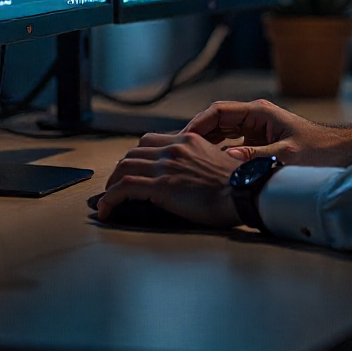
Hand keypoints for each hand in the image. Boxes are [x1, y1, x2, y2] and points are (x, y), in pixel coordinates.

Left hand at [99, 132, 242, 227]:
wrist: (245, 190)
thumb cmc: (237, 183)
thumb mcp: (216, 161)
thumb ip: (198, 160)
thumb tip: (188, 173)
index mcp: (188, 140)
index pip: (151, 140)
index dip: (136, 155)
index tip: (132, 169)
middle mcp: (175, 148)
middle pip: (134, 151)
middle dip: (121, 168)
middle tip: (117, 185)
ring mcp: (166, 165)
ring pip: (124, 166)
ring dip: (112, 183)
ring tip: (108, 198)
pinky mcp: (161, 186)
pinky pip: (124, 188)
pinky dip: (110, 198)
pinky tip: (106, 210)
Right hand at [183, 98, 351, 166]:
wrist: (338, 153)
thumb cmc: (317, 151)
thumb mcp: (286, 155)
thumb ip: (256, 155)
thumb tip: (227, 155)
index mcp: (259, 112)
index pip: (218, 111)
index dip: (197, 124)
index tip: (181, 140)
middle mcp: (254, 116)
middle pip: (215, 120)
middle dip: (195, 135)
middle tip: (174, 152)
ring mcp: (255, 128)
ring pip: (220, 132)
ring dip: (203, 144)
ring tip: (183, 160)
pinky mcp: (257, 141)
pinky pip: (229, 143)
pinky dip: (216, 152)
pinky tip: (205, 167)